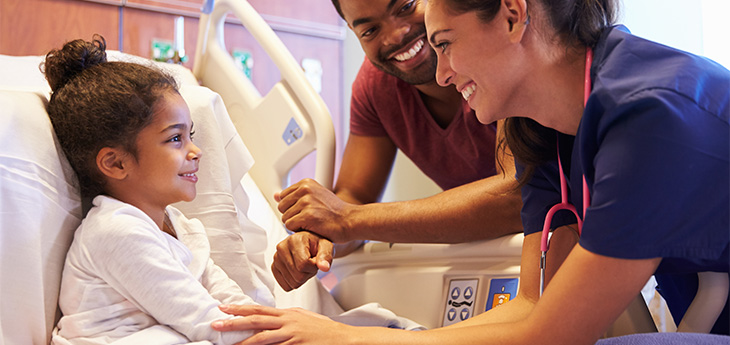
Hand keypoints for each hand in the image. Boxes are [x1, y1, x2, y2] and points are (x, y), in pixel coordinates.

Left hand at [212, 304, 353, 344]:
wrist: (341, 338)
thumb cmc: (323, 330)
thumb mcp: (303, 317)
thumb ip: (286, 317)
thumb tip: (272, 316)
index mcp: (287, 314)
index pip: (259, 309)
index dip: (240, 308)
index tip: (223, 308)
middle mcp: (287, 322)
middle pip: (256, 321)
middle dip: (234, 322)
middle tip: (216, 323)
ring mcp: (291, 335)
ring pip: (262, 338)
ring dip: (243, 342)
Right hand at [271, 231, 332, 290]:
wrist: (309, 243)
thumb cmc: (317, 244)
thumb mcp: (326, 247)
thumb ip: (326, 257)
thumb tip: (324, 267)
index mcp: (294, 240)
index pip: (303, 265)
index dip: (313, 267)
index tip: (315, 260)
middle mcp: (282, 248)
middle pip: (298, 276)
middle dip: (308, 273)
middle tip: (310, 264)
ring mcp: (276, 258)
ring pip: (292, 283)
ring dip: (302, 278)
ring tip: (304, 266)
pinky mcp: (274, 267)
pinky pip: (286, 286)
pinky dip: (294, 282)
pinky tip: (297, 271)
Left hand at [275, 179, 352, 242]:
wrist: (350, 220)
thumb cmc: (335, 212)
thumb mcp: (315, 197)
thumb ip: (294, 195)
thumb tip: (276, 195)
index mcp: (306, 183)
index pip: (283, 197)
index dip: (292, 207)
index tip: (305, 211)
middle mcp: (305, 189)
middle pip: (282, 207)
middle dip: (292, 216)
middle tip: (308, 218)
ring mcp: (306, 202)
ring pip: (285, 218)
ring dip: (296, 224)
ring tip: (311, 223)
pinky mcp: (307, 215)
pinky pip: (290, 226)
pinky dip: (298, 230)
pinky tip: (311, 227)